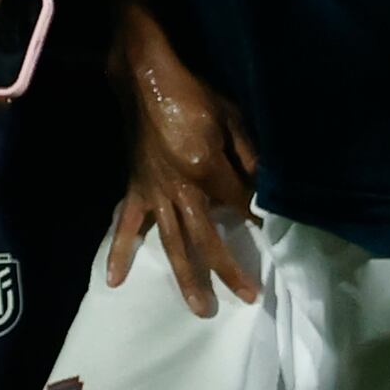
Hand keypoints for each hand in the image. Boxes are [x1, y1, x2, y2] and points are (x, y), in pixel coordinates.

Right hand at [103, 0, 261, 317]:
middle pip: (208, 239)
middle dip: (228, 270)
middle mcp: (180, 190)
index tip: (274, 236)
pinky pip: (127, 226)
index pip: (239, 205)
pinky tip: (116, 281)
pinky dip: (120, 252)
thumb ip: (249, 155)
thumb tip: (266, 187)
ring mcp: (154, 193)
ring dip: (186, 278)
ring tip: (200, 309)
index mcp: (206, 170)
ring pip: (172, 243)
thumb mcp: (232, 117)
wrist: (144, 80)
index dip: (257, 220)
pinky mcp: (135, 190)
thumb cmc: (193, 94)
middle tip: (247, 298)